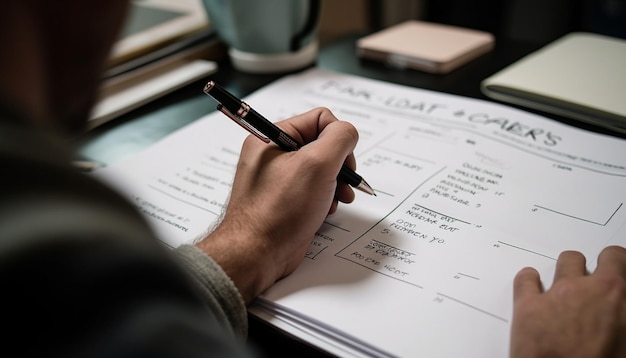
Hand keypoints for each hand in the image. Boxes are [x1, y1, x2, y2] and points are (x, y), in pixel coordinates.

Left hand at [196, 107, 358, 302]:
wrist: (257, 254)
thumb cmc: (278, 211)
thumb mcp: (317, 165)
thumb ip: (339, 139)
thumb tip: (348, 133)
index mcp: (272, 137)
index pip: (319, 119)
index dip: (338, 138)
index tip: (343, 162)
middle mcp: (274, 154)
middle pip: (322, 144)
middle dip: (339, 165)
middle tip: (343, 183)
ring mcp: (279, 178)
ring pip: (321, 169)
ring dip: (335, 184)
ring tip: (335, 200)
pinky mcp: (285, 199)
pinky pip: (314, 189)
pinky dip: (325, 199)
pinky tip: (323, 212)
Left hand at [510, 245, 625, 357]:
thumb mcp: (625, 341)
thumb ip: (620, 318)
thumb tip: (618, 315)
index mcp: (619, 297)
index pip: (619, 259)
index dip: (617, 265)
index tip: (616, 270)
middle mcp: (590, 289)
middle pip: (594, 258)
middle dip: (595, 267)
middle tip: (593, 282)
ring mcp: (559, 294)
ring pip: (565, 262)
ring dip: (567, 272)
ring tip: (565, 287)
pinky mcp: (528, 305)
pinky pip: (526, 278)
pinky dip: (529, 280)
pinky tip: (533, 289)